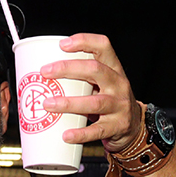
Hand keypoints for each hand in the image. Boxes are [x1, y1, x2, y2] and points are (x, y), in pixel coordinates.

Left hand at [38, 33, 143, 153]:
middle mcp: (118, 84)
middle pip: (95, 70)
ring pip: (94, 102)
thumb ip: (81, 78)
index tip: (62, 45)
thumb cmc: (110, 101)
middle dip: (67, 69)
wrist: (134, 127)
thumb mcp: (102, 84)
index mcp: (113, 69)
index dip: (83, 41)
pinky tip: (66, 135)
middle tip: (45, 72)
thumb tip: (41, 76)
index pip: (103, 46)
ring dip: (69, 103)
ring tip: (48, 104)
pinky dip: (81, 133)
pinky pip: (97, 131)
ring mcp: (119, 106)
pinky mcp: (117, 126)